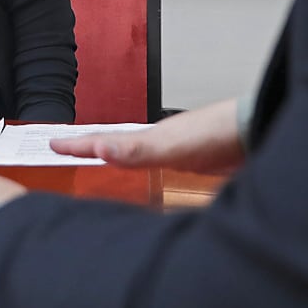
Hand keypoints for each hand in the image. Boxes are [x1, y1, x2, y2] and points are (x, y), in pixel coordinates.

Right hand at [49, 97, 244, 173]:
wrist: (256, 130)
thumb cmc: (217, 132)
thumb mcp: (170, 146)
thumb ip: (137, 151)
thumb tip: (100, 150)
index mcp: (148, 138)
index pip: (105, 142)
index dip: (79, 146)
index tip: (51, 144)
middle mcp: (159, 142)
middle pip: (118, 144)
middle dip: (91, 147)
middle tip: (67, 148)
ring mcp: (176, 150)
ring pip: (137, 155)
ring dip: (116, 157)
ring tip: (99, 159)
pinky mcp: (194, 162)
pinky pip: (158, 166)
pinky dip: (143, 170)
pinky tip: (149, 177)